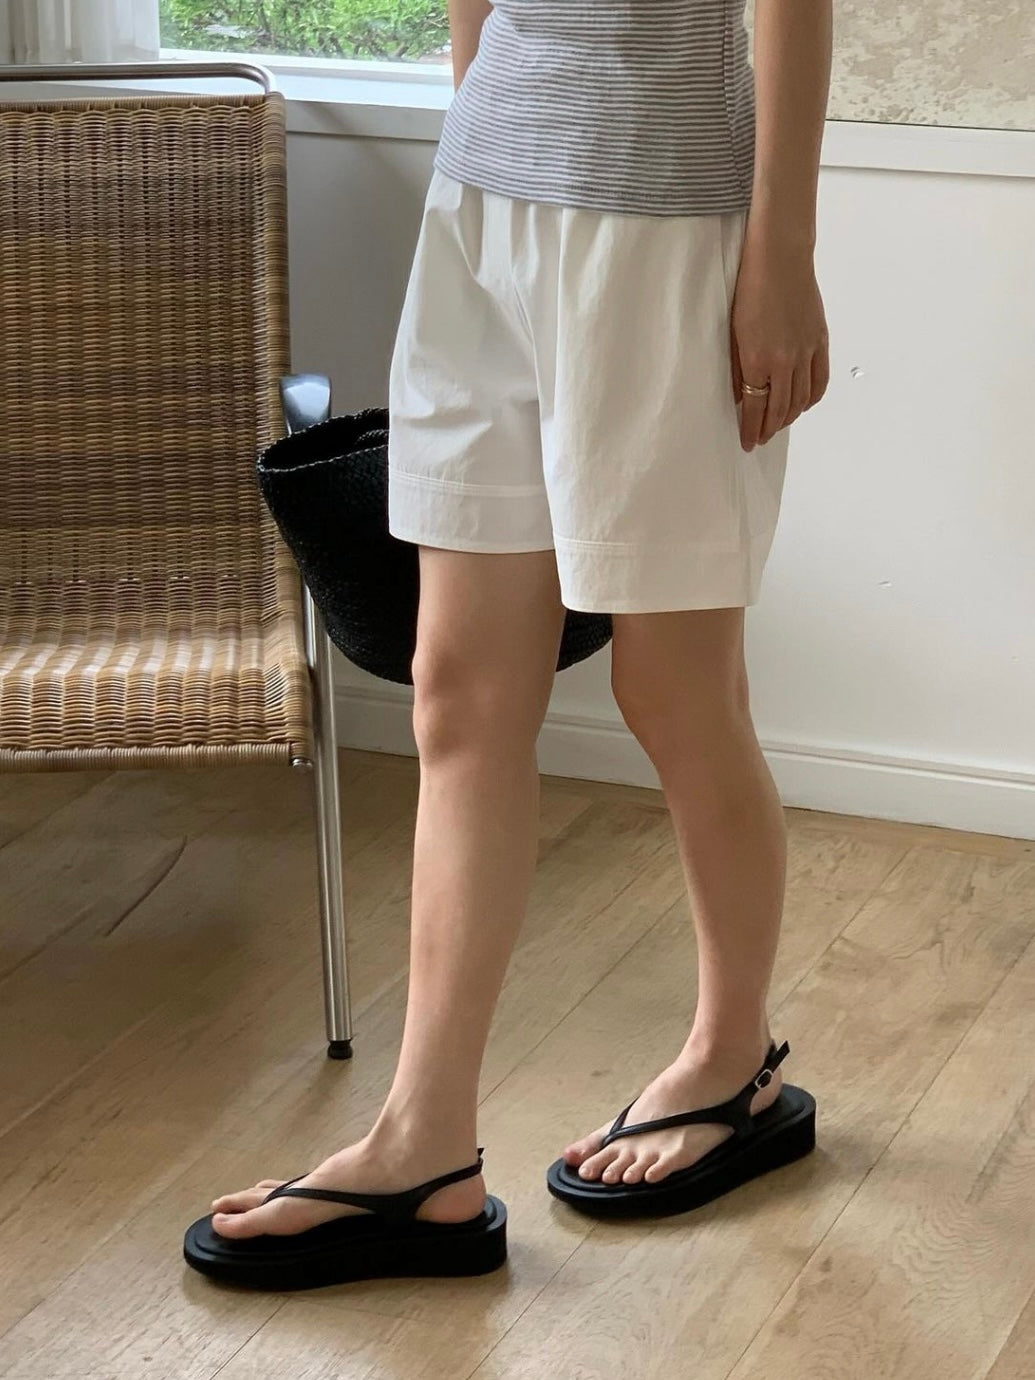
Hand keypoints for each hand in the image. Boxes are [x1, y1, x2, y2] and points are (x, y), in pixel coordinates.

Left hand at [730, 234, 829, 451]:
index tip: (748, 443)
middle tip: (760, 438)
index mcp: (758, 360)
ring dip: (788, 418)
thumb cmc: (750, 288)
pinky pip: (819, 381)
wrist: (781, 257)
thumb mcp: (734, 332)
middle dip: (768, 429)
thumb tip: (741, 396)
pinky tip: (802, 405)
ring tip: (777, 425)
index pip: (755, 407)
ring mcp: (806, 352)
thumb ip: (738, 368)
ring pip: (801, 400)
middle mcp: (785, 361)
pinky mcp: (820, 341)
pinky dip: (811, 399)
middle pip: (779, 409)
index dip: (751, 429)